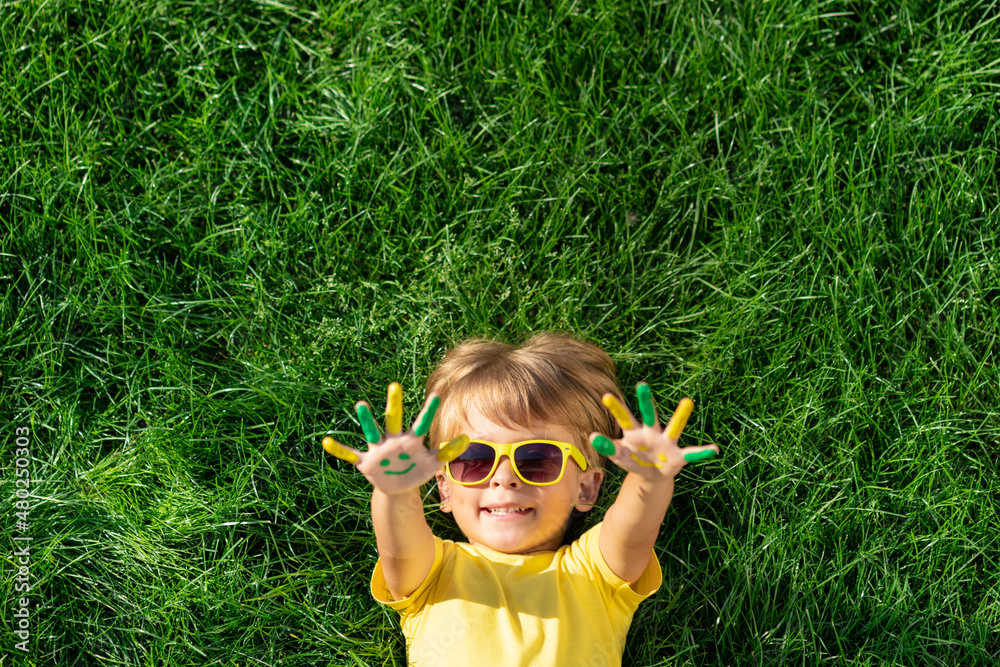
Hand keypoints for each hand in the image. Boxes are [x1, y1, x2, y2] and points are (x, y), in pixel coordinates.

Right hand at [321, 383, 469, 495]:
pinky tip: (327, 441)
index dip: (428, 411)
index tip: (436, 396)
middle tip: (396, 385)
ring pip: (371, 431)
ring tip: (361, 404)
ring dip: (367, 419)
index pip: (421, 423)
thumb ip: (447, 452)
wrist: (399, 487)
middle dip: (395, 404)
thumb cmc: (417, 469)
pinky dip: (339, 450)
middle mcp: (393, 440)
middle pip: (394, 419)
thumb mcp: (433, 463)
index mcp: (411, 440)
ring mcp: (378, 449)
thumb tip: (466, 439)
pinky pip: (350, 455)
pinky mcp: (366, 462)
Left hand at [590, 383, 719, 478]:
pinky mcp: (678, 456)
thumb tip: (591, 436)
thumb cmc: (632, 459)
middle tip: (641, 385)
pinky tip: (714, 449)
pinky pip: (692, 454)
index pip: (624, 418)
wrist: (650, 476)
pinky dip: (702, 453)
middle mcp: (652, 432)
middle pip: (649, 414)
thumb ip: (607, 446)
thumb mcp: (618, 455)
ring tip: (687, 401)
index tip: (606, 395)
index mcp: (635, 432)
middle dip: (645, 401)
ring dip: (680, 415)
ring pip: (674, 426)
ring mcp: (666, 443)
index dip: (616, 408)